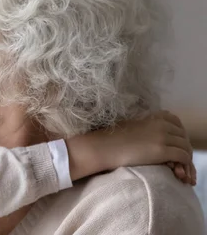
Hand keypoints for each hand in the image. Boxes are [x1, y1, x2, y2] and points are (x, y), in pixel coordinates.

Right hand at [66, 110, 194, 183]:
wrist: (103, 147)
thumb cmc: (114, 138)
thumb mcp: (134, 125)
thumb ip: (148, 126)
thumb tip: (159, 137)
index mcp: (154, 116)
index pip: (177, 123)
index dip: (179, 135)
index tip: (174, 146)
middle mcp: (161, 124)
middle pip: (183, 137)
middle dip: (183, 149)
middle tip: (178, 163)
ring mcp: (162, 137)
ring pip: (186, 148)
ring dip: (185, 160)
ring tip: (179, 171)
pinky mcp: (162, 151)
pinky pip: (183, 157)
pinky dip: (184, 166)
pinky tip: (177, 172)